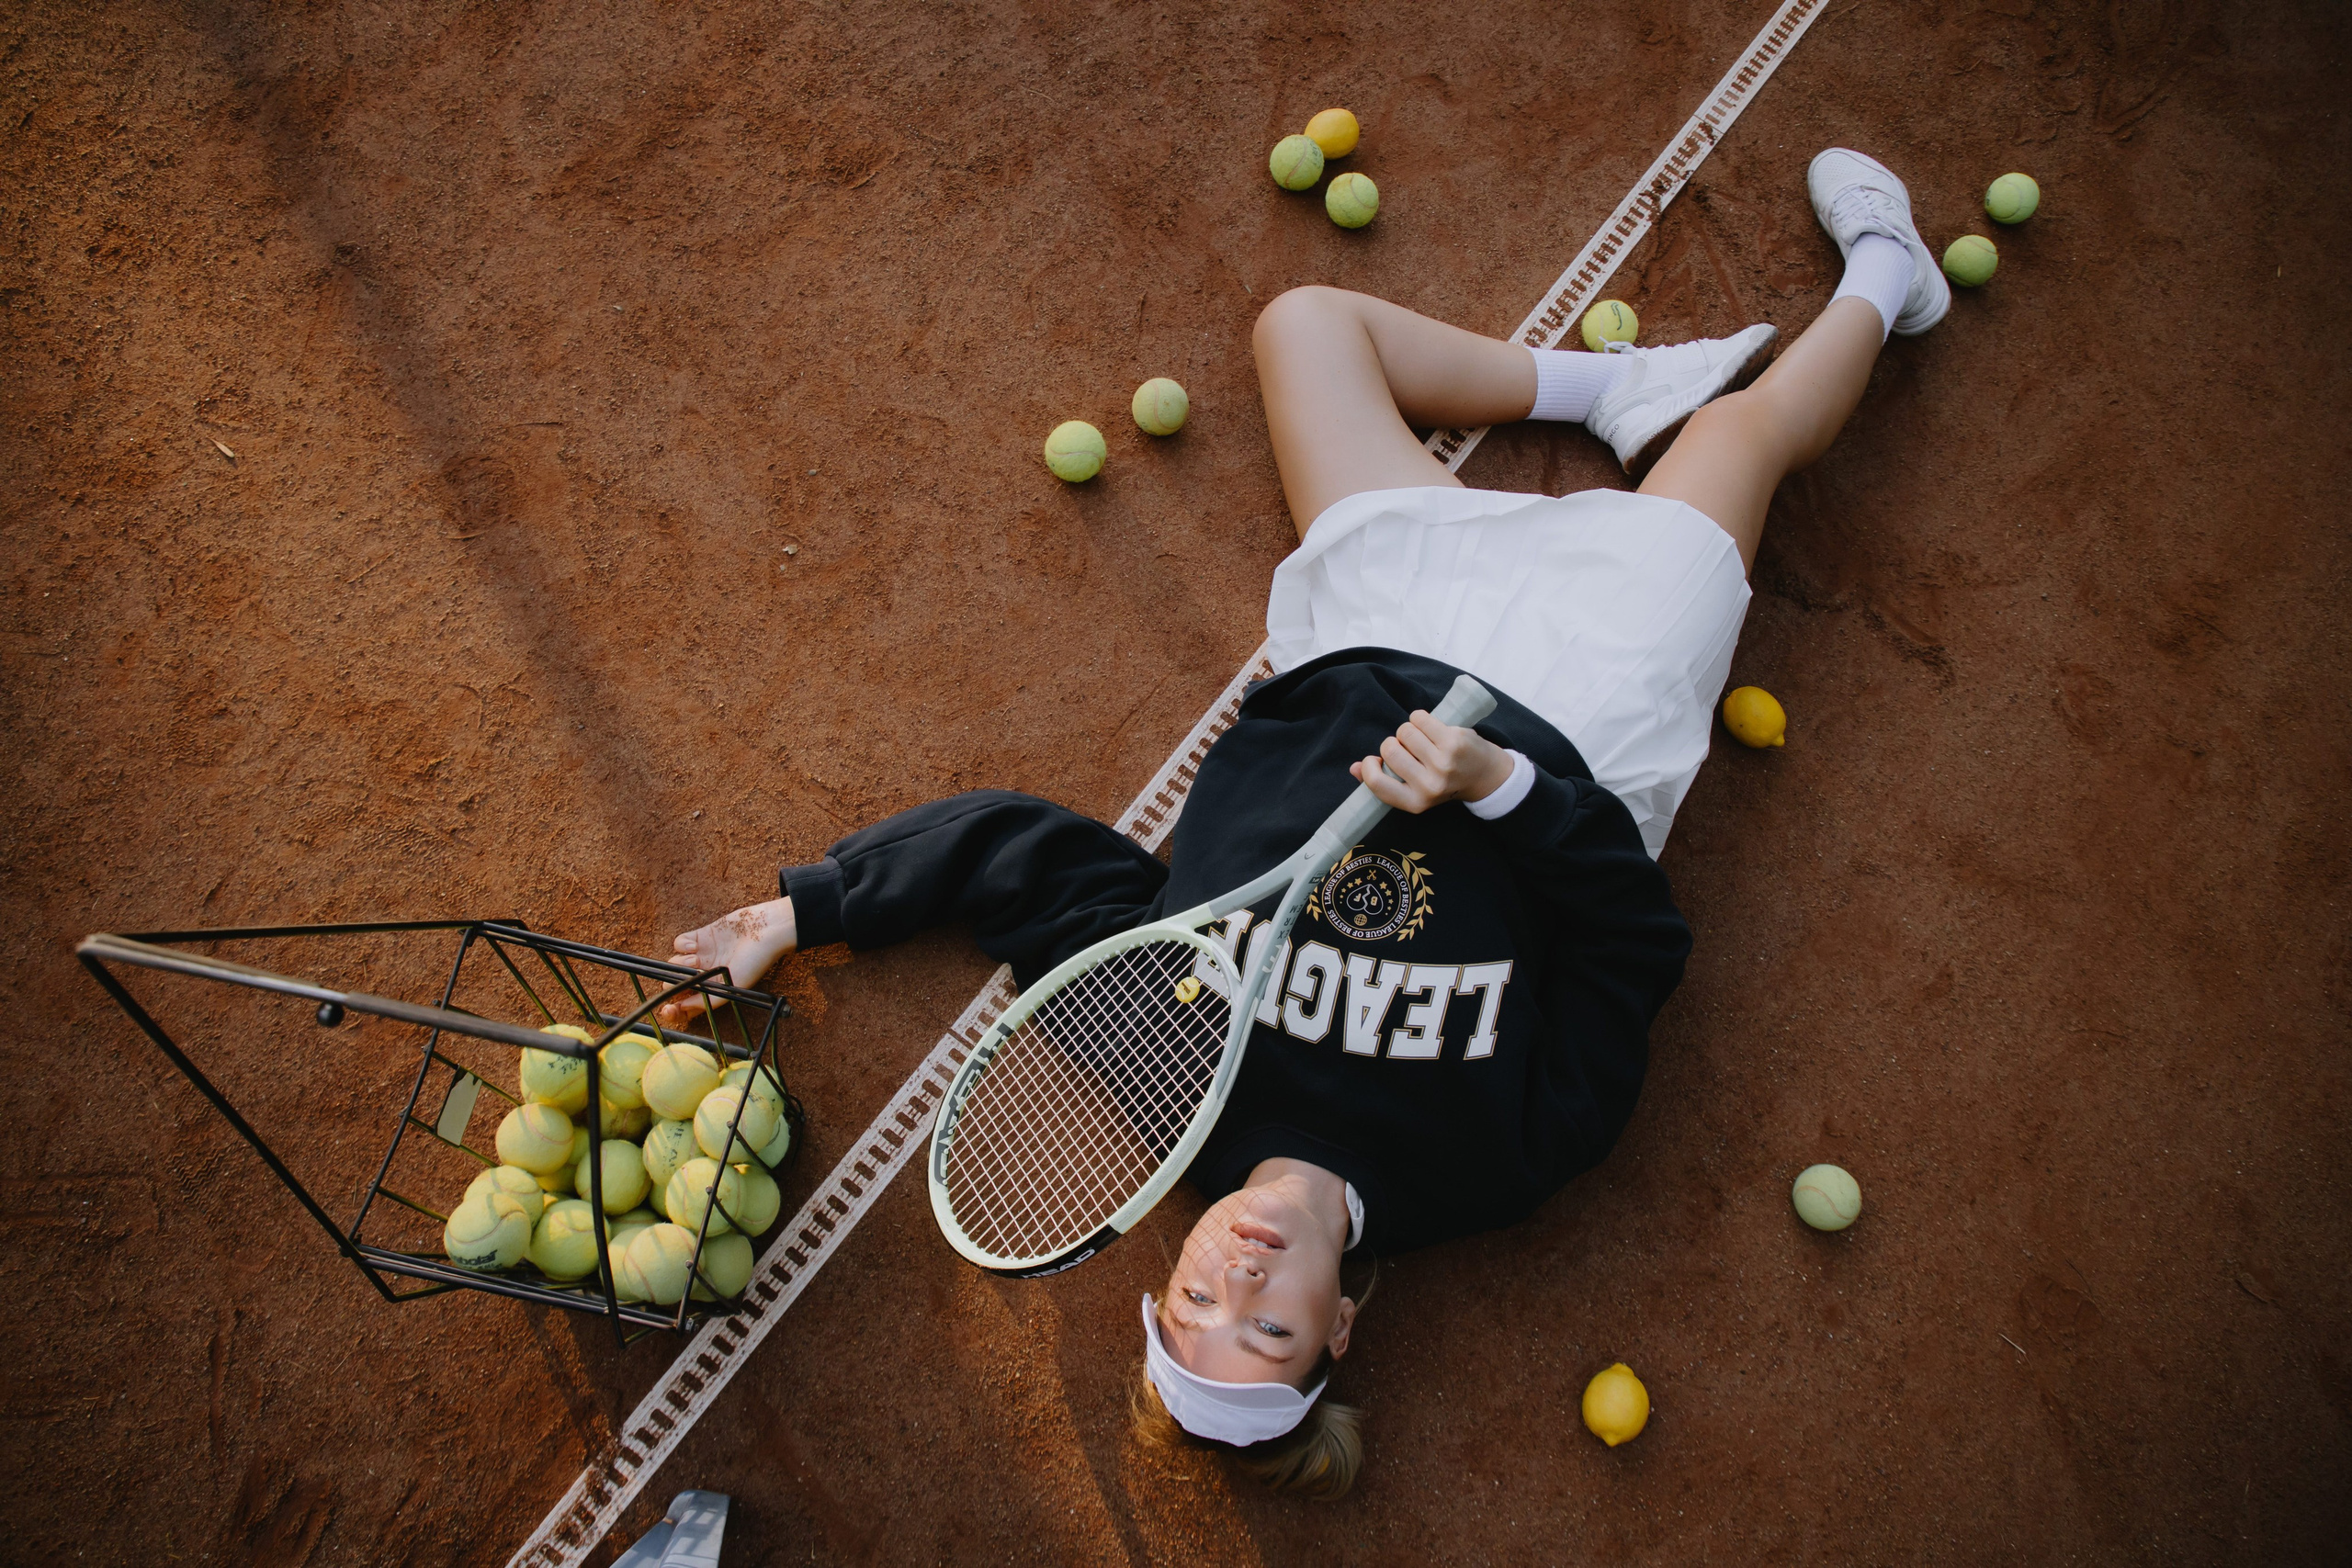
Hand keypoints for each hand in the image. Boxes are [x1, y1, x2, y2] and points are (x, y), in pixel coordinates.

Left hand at [657, 897, 797, 1024]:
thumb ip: (707, 999)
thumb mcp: (734, 987)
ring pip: (674, 962)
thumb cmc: (756, 960)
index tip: (668, 1008)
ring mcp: (702, 955)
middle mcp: (705, 974)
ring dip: (679, 963)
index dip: (674, 1009)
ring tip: (696, 959)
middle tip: (687, 977)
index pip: (687, 1005)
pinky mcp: (701, 936)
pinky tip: (694, 946)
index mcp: (713, 990)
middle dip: (674, 981)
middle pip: (675, 982)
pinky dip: (682, 945)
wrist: (767, 930)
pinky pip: (679, 943)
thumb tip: (681, 1009)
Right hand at [1348, 711, 1513, 814]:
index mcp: (1416, 803)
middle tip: (1409, 749)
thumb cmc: (1443, 781)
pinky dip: (1420, 718)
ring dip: (1409, 730)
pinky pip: (1419, 718)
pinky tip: (1430, 727)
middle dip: (1394, 743)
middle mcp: (1429, 786)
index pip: (1377, 783)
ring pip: (1404, 731)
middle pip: (1390, 749)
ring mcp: (1443, 763)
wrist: (1485, 776)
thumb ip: (1384, 781)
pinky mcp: (1453, 742)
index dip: (1370, 767)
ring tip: (1423, 739)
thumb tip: (1355, 769)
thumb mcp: (1415, 790)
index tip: (1375, 760)